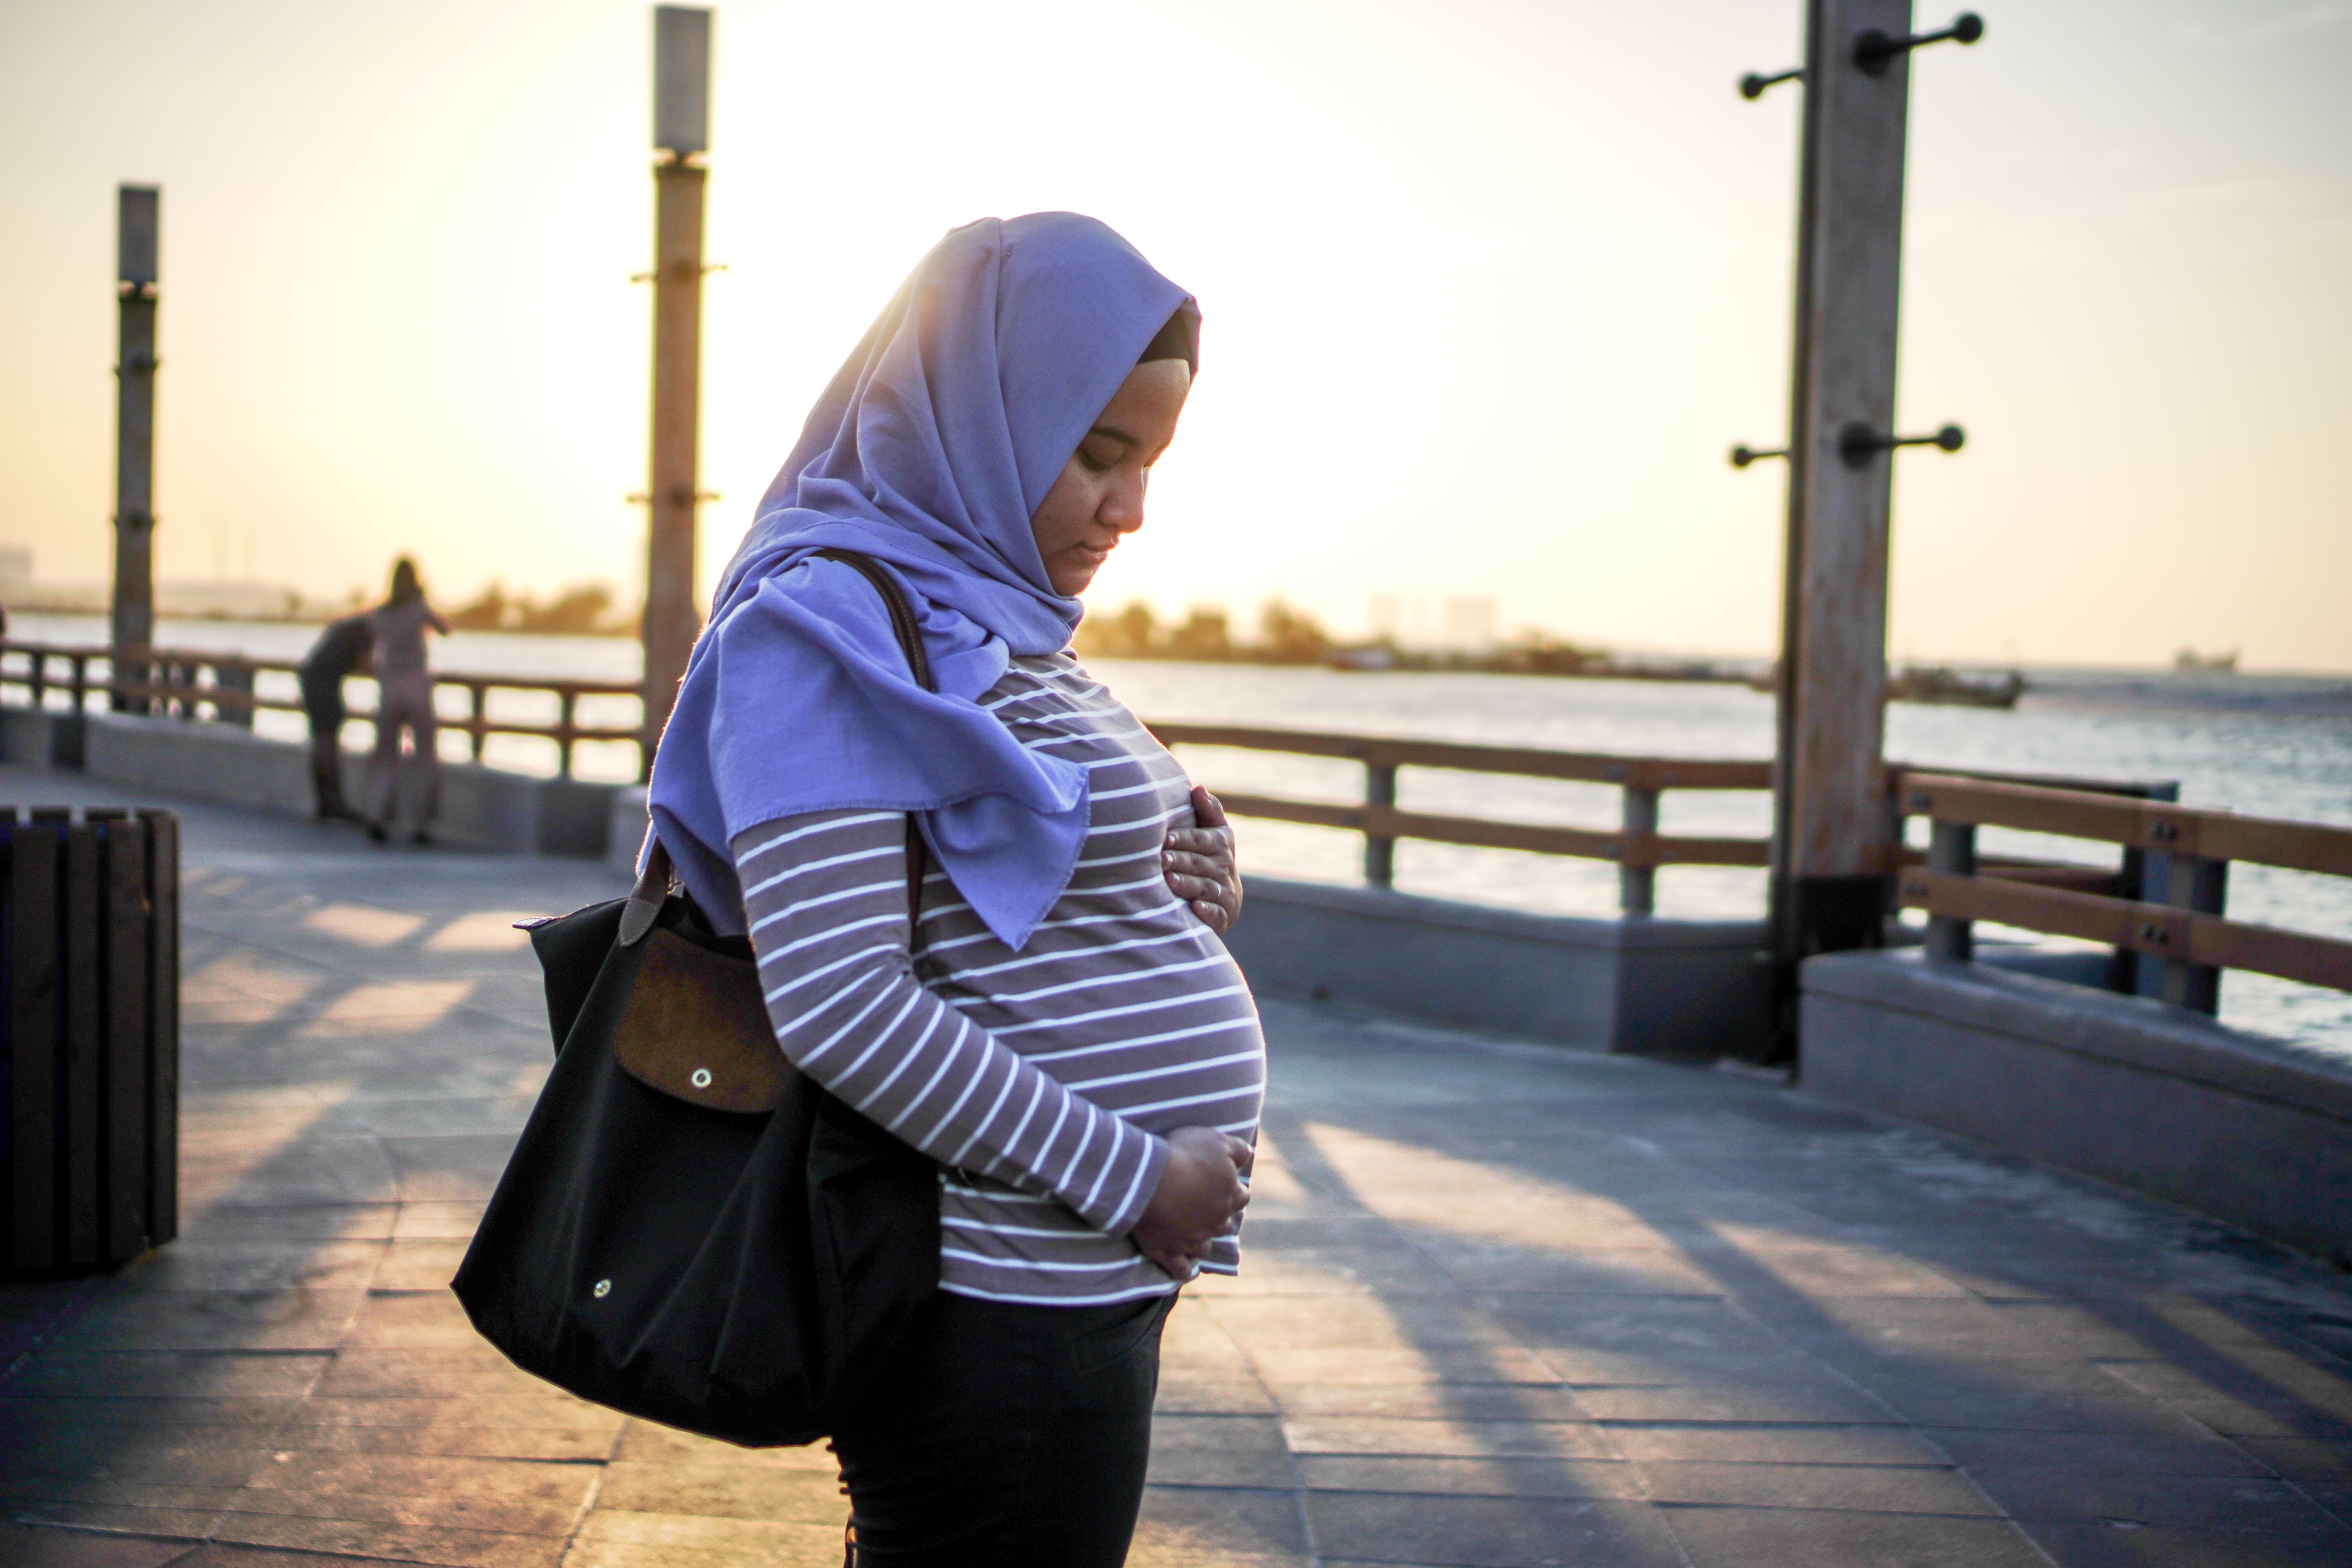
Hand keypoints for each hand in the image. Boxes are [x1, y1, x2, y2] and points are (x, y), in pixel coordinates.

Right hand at [1130, 1125, 1253, 1279]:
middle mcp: (1216, 1222)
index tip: (1222, 1184)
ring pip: (1204, 1248)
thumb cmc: (1183, 1156)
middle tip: (1202, 1208)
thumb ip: (1237, 1149)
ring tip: (1192, 1238)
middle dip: (1216, 1217)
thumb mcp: (1216, 1140)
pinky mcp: (1169, 1253)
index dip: (1231, 1189)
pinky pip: (1181, 1270)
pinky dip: (1184, 1271)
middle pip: (1224, 1224)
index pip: (1241, 1196)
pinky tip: (1184, 1270)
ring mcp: (1193, 1241)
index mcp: (1230, 1196)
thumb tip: (1249, 1156)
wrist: (1149, 1180)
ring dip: (1201, 1243)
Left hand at [1164, 787, 1242, 935]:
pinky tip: (1194, 909)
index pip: (1202, 840)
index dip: (1183, 838)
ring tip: (1168, 881)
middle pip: (1199, 863)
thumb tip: (1198, 789)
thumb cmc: (1207, 856)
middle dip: (1180, 861)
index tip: (1164, 838)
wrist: (1224, 896)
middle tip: (1159, 860)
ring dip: (1187, 885)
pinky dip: (1207, 912)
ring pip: (1205, 888)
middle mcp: (1224, 868)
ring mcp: (1225, 893)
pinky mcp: (1224, 915)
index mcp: (1221, 844)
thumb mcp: (1212, 832)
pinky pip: (1217, 914)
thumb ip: (1207, 811)